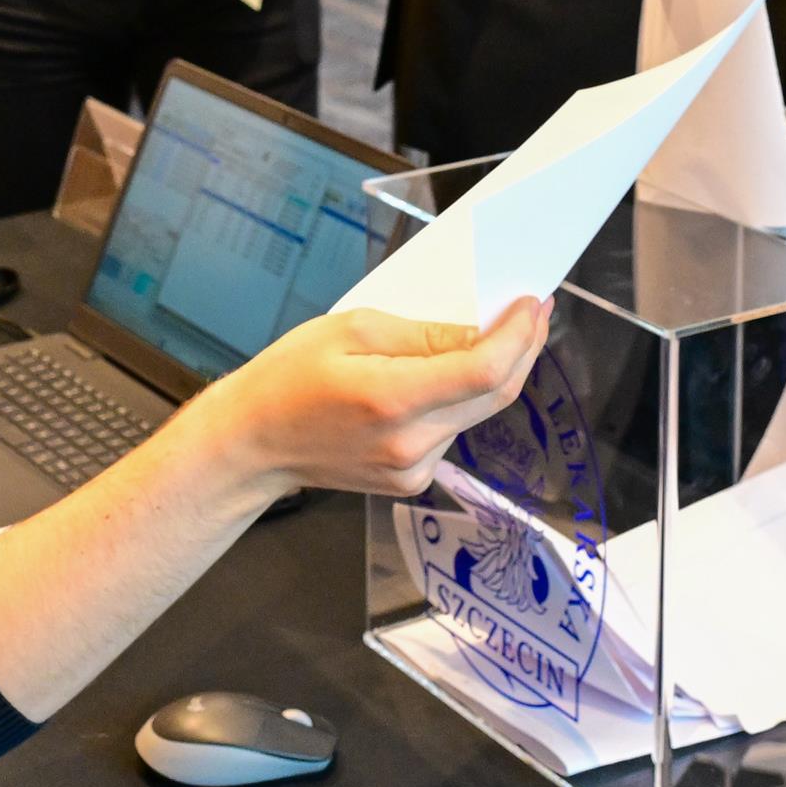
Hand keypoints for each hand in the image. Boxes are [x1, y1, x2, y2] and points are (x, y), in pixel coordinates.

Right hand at [195, 299, 550, 499]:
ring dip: (491, 374)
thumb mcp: (351, 329)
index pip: (484, 371)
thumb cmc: (288, 378)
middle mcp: (410, 444)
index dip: (519, 336)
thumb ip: (422, 334)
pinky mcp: (412, 482)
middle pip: (495, 394)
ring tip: (488, 336)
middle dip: (521, 348)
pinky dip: (460, 400)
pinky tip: (442, 379)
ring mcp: (413, 470)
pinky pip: (453, 432)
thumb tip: (479, 330)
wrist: (252, 445)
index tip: (533, 304)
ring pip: (478, 413)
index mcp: (392, 399)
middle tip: (532, 311)